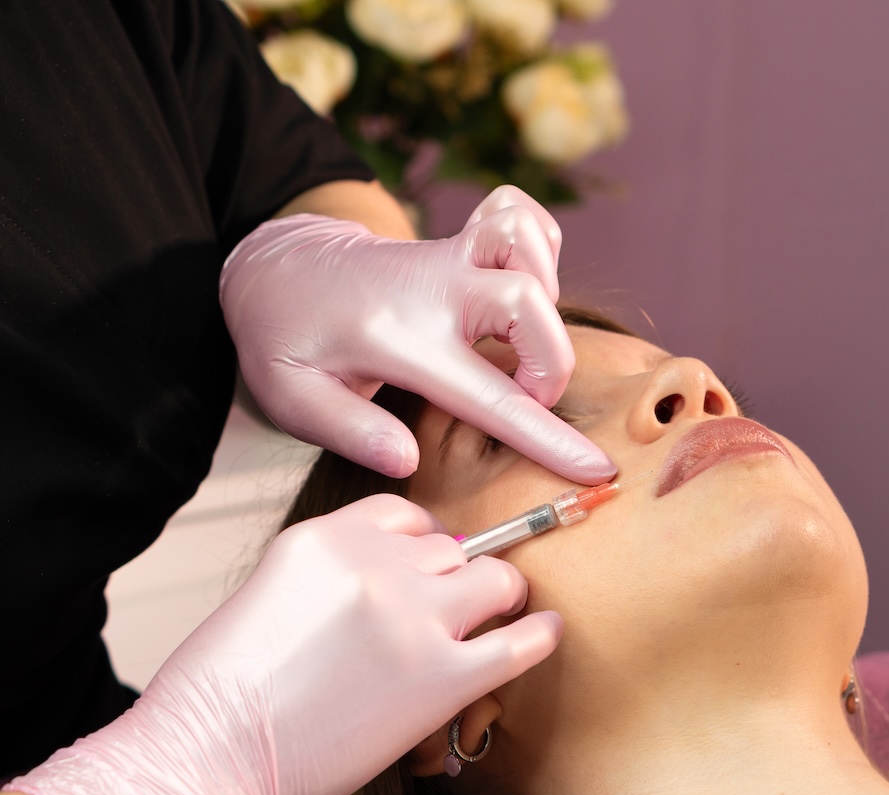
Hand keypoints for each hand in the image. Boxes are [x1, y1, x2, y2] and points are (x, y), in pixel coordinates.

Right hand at [4, 495, 558, 794]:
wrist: (202, 764)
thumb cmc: (218, 700)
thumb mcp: (268, 597)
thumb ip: (333, 577)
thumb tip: (395, 584)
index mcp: (326, 537)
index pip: (405, 515)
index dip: (423, 546)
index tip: (427, 571)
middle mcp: (376, 565)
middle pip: (453, 548)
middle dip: (454, 580)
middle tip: (451, 616)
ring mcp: (415, 618)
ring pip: (496, 581)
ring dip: (497, 602)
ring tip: (497, 623)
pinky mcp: (443, 678)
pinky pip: (520, 642)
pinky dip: (539, 636)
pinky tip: (544, 634)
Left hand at [220, 185, 615, 482]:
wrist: (276, 269)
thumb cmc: (288, 342)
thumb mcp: (292, 399)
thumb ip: (350, 431)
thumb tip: (407, 461)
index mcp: (398, 339)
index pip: (489, 395)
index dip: (547, 436)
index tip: (595, 469)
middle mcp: (434, 287)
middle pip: (528, 299)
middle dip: (553, 359)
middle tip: (527, 395)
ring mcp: (450, 254)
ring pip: (526, 237)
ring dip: (547, 283)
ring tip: (525, 333)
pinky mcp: (461, 238)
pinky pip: (521, 214)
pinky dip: (540, 243)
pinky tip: (522, 284)